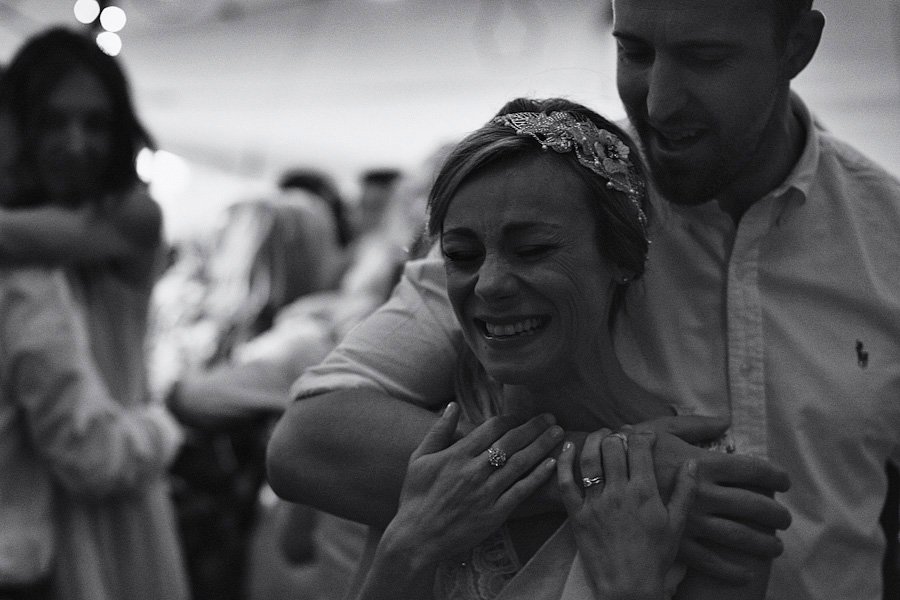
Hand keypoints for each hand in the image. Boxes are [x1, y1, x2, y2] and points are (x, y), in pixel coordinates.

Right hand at [383, 403, 561, 568]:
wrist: (416, 538)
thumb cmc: (416, 497)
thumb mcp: (419, 459)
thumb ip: (438, 431)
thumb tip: (452, 405)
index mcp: (457, 454)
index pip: (492, 428)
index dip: (511, 419)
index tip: (522, 416)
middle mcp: (475, 471)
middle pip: (512, 442)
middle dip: (534, 427)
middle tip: (551, 417)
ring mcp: (486, 493)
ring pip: (521, 464)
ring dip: (542, 446)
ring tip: (559, 434)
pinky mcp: (495, 514)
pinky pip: (521, 491)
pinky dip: (538, 477)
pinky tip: (552, 465)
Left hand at [558, 429, 696, 599]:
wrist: (628, 587)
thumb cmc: (654, 558)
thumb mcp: (676, 525)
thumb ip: (685, 491)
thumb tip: (691, 462)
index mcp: (644, 493)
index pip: (639, 448)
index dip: (641, 435)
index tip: (644, 435)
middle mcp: (618, 493)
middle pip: (612, 447)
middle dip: (617, 436)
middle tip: (619, 436)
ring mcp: (595, 503)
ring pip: (589, 459)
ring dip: (593, 440)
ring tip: (599, 435)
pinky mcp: (576, 515)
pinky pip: (565, 482)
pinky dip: (564, 462)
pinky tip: (567, 447)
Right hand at [634, 416, 791, 582]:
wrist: (597, 477)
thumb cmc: (630, 448)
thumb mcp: (662, 428)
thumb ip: (696, 425)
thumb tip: (726, 421)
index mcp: (702, 464)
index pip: (752, 469)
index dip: (775, 475)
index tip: (785, 481)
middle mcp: (702, 493)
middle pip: (753, 506)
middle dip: (776, 514)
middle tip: (785, 519)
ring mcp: (691, 520)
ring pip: (738, 536)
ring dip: (763, 544)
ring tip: (775, 546)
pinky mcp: (676, 541)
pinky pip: (710, 560)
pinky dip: (731, 569)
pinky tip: (746, 573)